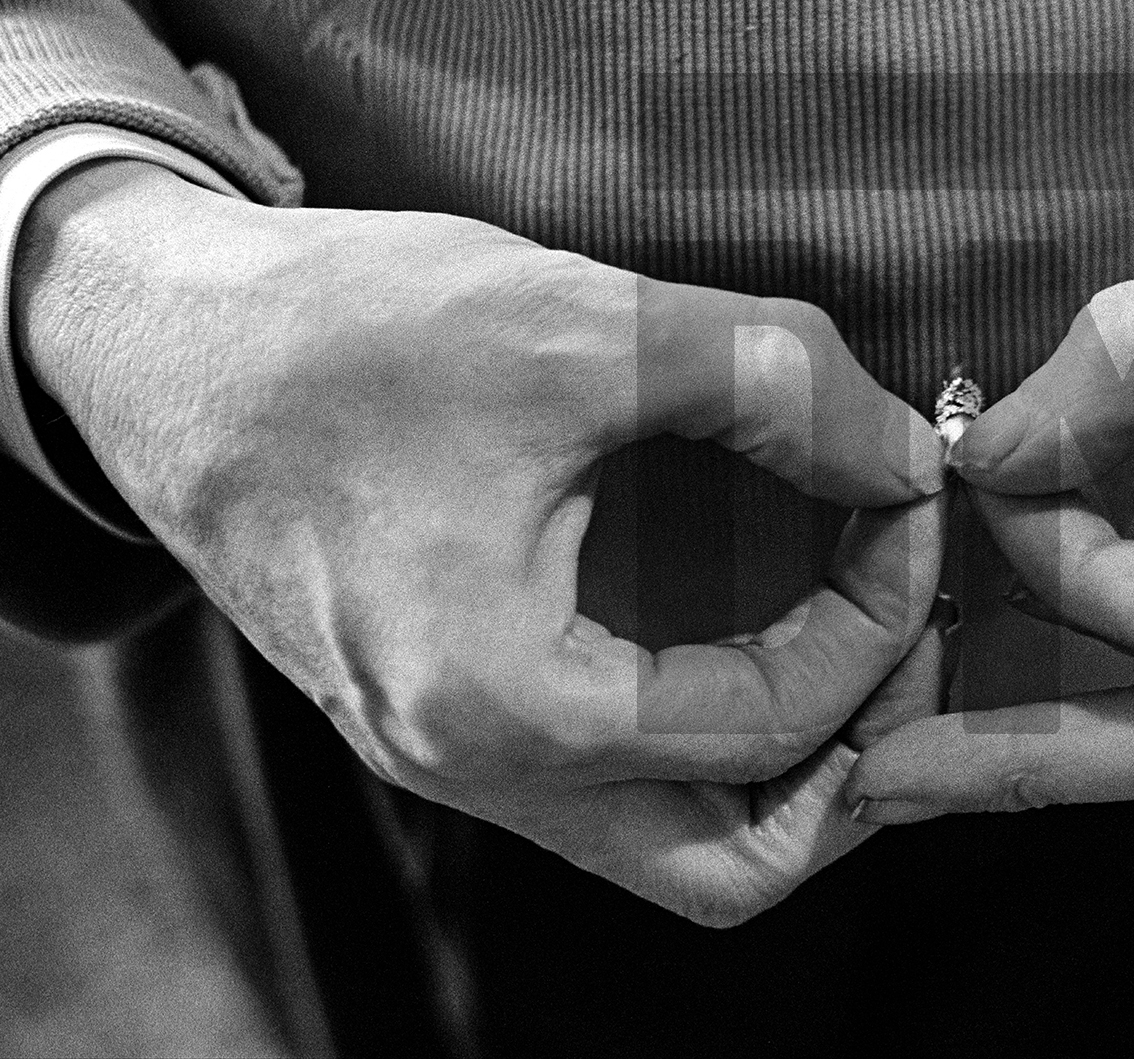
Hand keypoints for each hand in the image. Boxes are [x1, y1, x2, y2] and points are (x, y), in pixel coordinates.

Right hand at [16, 166, 944, 923]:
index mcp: (500, 701)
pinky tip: (755, 616)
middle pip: (731, 866)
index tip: (912, 496)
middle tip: (913, 631)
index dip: (880, 612)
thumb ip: (773, 378)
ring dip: (789, 756)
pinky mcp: (446, 708)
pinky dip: (710, 723)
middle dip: (858, 758)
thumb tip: (906, 444)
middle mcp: (472, 766)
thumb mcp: (581, 322)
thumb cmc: (342, 331)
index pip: (769, 725)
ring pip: (672, 839)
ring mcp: (452, 751)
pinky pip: (614, 778)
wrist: (164, 344)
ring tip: (857, 631)